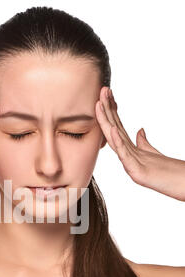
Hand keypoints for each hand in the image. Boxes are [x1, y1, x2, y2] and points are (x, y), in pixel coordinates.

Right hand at [95, 86, 184, 201]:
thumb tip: (140, 131)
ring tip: (99, 105)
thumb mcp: (153, 153)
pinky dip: (118, 142)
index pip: (118, 125)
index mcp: (131, 149)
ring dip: (106, 122)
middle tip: (102, 90)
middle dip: (106, 109)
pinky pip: (125, 155)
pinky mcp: (136, 172)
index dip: (112, 109)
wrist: (178, 186)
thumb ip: (144, 142)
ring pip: (114, 139)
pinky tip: (113, 130)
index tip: (107, 93)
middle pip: (113, 128)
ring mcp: (130, 163)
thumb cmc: (166, 174)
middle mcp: (128, 155)